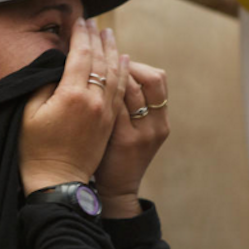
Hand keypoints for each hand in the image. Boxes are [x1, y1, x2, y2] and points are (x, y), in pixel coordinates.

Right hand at [19, 19, 128, 195]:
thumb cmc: (36, 149)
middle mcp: (94, 101)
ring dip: (113, 51)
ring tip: (110, 35)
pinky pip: (121, 91)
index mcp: (72, 95)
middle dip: (98, 38)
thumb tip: (58, 67)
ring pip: (116, 73)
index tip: (79, 21)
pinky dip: (123, 72)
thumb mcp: (30, 113)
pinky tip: (124, 61)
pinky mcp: (110, 122)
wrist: (57, 182)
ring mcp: (106, 112)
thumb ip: (44, 85)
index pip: (80, 55)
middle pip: (101, 60)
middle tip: (94, 22)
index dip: (80, 35)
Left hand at [93, 62, 169, 217]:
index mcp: (160, 120)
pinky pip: (117, 104)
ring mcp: (144, 133)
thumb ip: (130, 105)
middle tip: (104, 58)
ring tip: (94, 67)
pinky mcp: (126, 139)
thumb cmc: (116, 155)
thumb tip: (114, 69)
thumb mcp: (133, 130)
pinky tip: (87, 84)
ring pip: (133, 88)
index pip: (157, 79)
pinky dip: (104, 91)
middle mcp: (157, 125)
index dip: (137, 65)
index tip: (115, 58)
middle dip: (127, 64)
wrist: (114, 191)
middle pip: (151, 78)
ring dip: (113, 73)